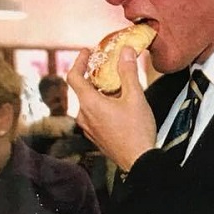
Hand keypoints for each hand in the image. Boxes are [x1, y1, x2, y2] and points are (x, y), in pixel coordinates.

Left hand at [67, 47, 156, 171]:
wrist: (139, 162)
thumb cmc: (137, 130)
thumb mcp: (135, 97)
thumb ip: (128, 72)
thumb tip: (125, 51)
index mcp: (89, 103)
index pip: (74, 77)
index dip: (78, 61)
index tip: (86, 52)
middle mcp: (84, 115)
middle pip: (83, 90)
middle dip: (95, 77)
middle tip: (108, 68)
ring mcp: (88, 128)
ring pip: (89, 104)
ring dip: (100, 93)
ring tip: (118, 88)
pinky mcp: (96, 137)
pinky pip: (94, 116)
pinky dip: (102, 106)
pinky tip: (119, 107)